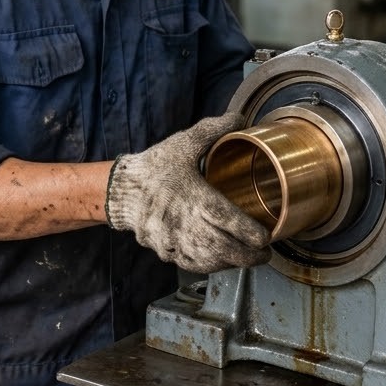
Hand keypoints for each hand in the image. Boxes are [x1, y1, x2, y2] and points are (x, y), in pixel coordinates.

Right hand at [106, 112, 272, 272]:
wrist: (120, 189)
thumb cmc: (154, 167)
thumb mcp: (184, 143)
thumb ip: (213, 129)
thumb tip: (239, 118)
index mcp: (194, 196)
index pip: (228, 220)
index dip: (250, 233)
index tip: (265, 237)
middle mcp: (185, 223)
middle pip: (223, 248)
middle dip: (249, 255)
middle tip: (264, 253)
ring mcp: (173, 241)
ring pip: (209, 261)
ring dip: (232, 263)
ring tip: (248, 259)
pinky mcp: (164, 251)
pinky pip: (191, 265)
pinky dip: (210, 266)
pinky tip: (220, 261)